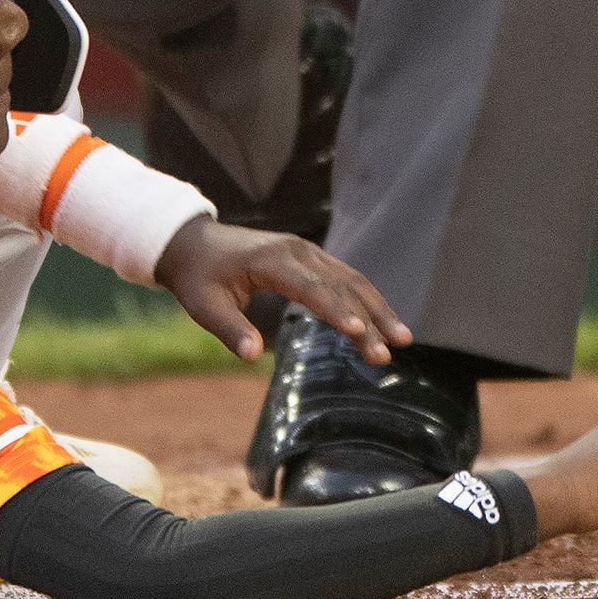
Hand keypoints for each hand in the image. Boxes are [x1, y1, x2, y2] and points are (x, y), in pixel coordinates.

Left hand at [151, 220, 411, 366]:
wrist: (196, 242)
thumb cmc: (199, 277)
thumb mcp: (204, 306)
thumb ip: (229, 329)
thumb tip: (252, 356)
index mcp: (272, 259)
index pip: (311, 287)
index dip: (335, 309)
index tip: (358, 332)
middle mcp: (299, 251)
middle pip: (342, 285)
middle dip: (369, 318)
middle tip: (389, 352)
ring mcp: (309, 252)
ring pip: (352, 280)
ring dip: (378, 309)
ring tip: (402, 340)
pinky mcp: (313, 260)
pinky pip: (347, 279)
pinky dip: (368, 300)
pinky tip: (383, 322)